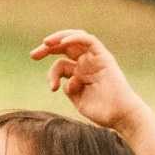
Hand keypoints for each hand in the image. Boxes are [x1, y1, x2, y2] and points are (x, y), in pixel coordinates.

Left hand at [31, 29, 154, 154]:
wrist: (120, 116)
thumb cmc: (102, 112)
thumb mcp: (78, 99)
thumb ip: (69, 87)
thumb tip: (62, 81)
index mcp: (80, 74)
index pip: (60, 62)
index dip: (49, 68)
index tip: (46, 79)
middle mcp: (87, 64)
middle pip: (64, 48)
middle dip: (47, 48)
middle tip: (33, 55)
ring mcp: (95, 59)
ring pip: (75, 40)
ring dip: (59, 38)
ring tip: (46, 43)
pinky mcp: (104, 57)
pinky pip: (89, 41)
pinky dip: (75, 38)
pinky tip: (62, 42)